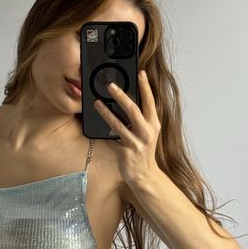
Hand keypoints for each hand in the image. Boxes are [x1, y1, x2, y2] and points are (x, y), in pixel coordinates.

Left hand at [93, 69, 161, 189]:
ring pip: (118, 125)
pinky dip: (102, 135)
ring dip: (106, 113)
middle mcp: (146, 132)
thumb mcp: (148, 133)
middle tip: (110, 85)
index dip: (145, 87)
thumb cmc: (144, 151)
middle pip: (133, 110)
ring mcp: (135, 143)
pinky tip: (93, 128)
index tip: (140, 73)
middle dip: (121, 96)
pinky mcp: (124, 153)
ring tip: (96, 103)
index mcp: (153, 124)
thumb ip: (141, 118)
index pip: (150, 101)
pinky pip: (110, 140)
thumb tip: (128, 101)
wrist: (144, 175)